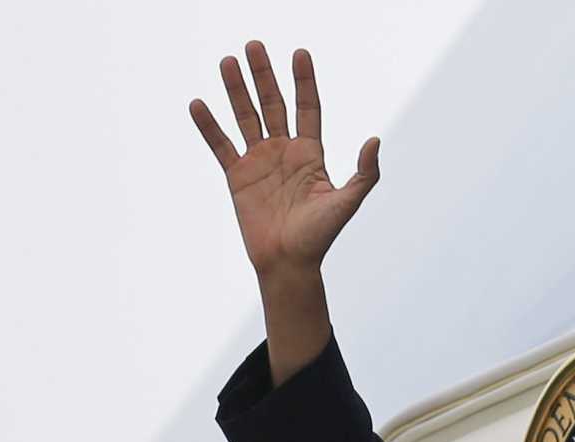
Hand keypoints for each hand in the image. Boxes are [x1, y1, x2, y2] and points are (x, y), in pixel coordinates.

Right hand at [190, 41, 380, 280]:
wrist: (288, 263)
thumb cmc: (320, 236)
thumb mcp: (347, 202)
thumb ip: (364, 173)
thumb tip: (374, 140)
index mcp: (310, 153)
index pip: (307, 107)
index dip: (304, 82)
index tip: (300, 53)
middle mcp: (284, 151)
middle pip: (273, 104)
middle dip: (264, 75)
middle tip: (254, 45)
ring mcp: (259, 161)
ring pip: (246, 117)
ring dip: (236, 90)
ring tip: (227, 62)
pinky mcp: (237, 176)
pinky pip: (221, 145)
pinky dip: (209, 126)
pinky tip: (199, 104)